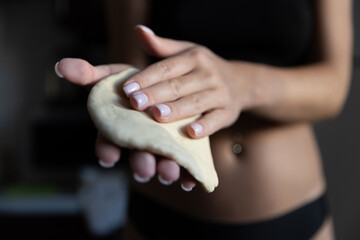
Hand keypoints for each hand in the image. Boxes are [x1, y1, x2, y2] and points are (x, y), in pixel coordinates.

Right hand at [55, 58, 196, 190]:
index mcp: (121, 126)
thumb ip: (90, 74)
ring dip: (166, 169)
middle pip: (138, 154)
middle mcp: (141, 139)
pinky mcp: (183, 146)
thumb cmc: (135, 83)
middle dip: (140, 163)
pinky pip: (186, 165)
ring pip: (163, 161)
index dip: (106, 148)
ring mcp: (163, 144)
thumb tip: (61, 65)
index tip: (107, 157)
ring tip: (170, 174)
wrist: (170, 83)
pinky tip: (191, 180)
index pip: (108, 140)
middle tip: (144, 169)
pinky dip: (188, 174)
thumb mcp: (113, 76)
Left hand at [124, 25, 248, 137]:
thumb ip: (161, 46)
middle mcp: (207, 74)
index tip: (126, 88)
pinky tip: (191, 132)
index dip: (146, 78)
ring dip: (176, 109)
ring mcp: (219, 94)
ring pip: (195, 102)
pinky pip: (216, 119)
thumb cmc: (203, 68)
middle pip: (178, 85)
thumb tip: (138, 30)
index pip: (166, 68)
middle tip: (135, 103)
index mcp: (194, 58)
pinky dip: (205, 126)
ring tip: (157, 115)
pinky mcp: (227, 112)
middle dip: (155, 94)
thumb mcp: (186, 52)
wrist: (240, 82)